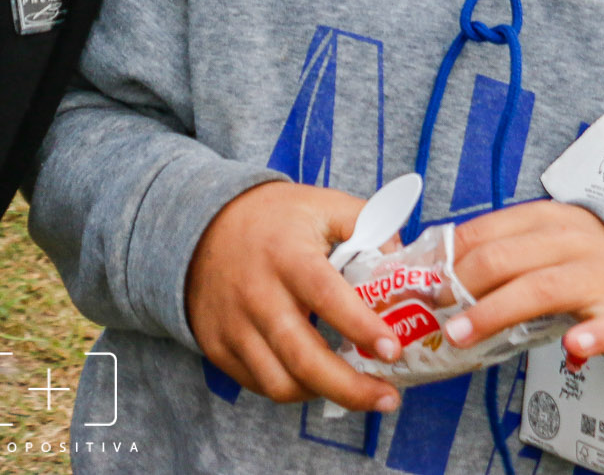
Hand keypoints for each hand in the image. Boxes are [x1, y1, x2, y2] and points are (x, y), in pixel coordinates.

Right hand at [185, 181, 405, 413]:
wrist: (200, 225)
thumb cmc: (272, 219)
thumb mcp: (320, 205)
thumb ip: (366, 224)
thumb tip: (402, 259)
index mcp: (287, 256)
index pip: (325, 295)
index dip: (361, 326)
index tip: (394, 349)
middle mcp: (257, 294)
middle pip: (303, 357)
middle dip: (350, 389)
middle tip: (388, 398)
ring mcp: (233, 325)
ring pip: (280, 383)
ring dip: (323, 394)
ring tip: (354, 390)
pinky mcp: (217, 345)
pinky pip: (259, 384)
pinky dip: (292, 388)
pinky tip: (316, 379)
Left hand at [445, 202, 603, 363]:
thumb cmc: (590, 256)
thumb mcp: (548, 237)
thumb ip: (505, 248)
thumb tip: (441, 270)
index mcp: (545, 219)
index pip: (484, 233)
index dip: (447, 259)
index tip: (422, 283)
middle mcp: (570, 242)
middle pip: (502, 260)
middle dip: (460, 286)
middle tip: (433, 313)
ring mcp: (600, 277)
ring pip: (541, 290)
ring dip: (494, 313)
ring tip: (461, 335)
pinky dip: (592, 337)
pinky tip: (573, 347)